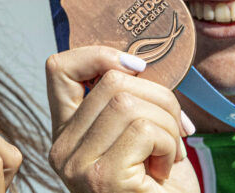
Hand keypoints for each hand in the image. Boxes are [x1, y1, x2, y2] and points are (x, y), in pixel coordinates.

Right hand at [46, 46, 198, 192]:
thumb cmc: (158, 185)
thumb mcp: (134, 131)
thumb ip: (124, 98)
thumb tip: (133, 61)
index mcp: (65, 132)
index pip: (59, 69)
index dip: (99, 55)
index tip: (137, 69)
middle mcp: (61, 148)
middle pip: (110, 81)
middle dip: (159, 96)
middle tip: (175, 128)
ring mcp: (78, 165)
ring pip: (128, 102)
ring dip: (168, 123)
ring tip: (170, 153)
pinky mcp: (103, 178)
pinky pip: (145, 129)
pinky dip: (169, 144)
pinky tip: (164, 170)